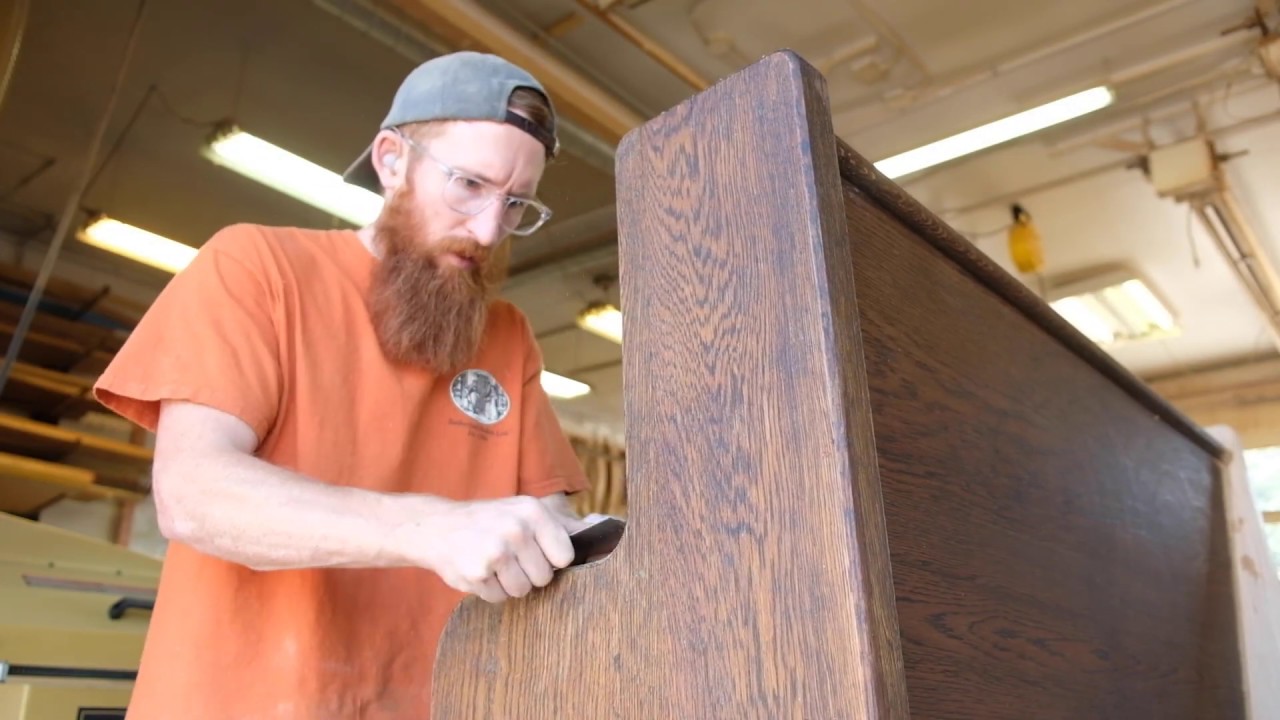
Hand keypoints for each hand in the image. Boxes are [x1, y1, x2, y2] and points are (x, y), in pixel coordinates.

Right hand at [404, 495, 576, 603]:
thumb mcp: (522, 511)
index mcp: (532, 511)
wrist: (437, 526)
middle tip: (509, 557)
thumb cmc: (489, 520)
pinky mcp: (477, 573)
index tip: (536, 552)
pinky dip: (490, 590)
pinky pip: (499, 598)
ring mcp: (495, 552)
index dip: (551, 560)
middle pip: (544, 578)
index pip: (564, 556)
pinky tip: (479, 570)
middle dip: (528, 573)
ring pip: (522, 591)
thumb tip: (603, 526)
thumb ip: (559, 525)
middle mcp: (515, 529)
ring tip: (494, 563)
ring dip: (509, 584)